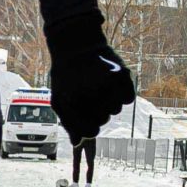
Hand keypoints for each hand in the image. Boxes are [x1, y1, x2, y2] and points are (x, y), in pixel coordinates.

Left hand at [45, 11, 136, 141]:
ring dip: (109, 102)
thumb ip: (68, 123)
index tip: (85, 117)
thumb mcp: (58, 99)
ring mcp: (108, 84)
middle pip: (103, 120)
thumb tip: (78, 142)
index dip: (88, 126)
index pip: (91, 131)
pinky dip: (122, 95)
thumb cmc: (65, 75)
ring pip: (116, 109)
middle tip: (89, 96)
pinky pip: (128, 99)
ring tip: (98, 86)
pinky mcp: (122, 76)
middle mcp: (92, 93)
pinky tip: (111, 85)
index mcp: (73, 102)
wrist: (76, 43)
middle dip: (97, 112)